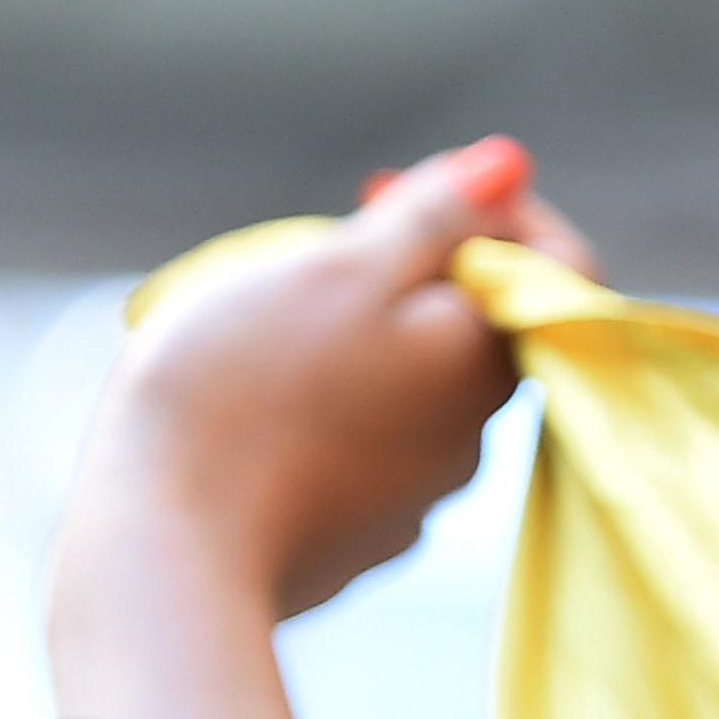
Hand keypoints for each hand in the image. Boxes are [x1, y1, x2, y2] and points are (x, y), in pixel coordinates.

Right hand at [56, 137, 597, 634]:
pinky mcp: (352, 536)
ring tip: (257, 327)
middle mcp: (472, 437)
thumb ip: (434, 216)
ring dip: (352, 340)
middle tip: (306, 251)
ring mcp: (412, 495)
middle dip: (401, 273)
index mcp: (486, 361)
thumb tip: (508, 164)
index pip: (553, 265)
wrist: (165, 554)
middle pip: (469, 326)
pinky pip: (354, 447)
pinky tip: (245, 403)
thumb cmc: (245, 391)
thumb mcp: (342, 268)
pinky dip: (316, 408)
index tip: (379, 190)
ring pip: (406, 387)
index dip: (484, 208)